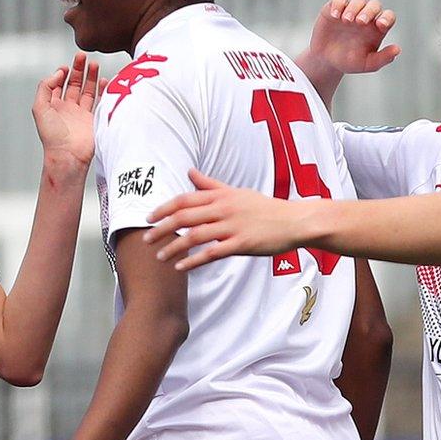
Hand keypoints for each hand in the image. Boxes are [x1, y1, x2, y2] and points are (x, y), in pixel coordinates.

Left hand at [33, 53, 99, 179]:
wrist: (68, 155)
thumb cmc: (52, 135)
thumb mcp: (40, 108)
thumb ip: (45, 87)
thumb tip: (59, 73)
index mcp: (53, 105)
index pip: (58, 84)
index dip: (61, 73)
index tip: (66, 67)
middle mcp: (67, 108)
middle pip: (74, 84)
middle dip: (78, 70)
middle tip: (82, 56)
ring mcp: (81, 113)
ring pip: (87, 90)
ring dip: (91, 76)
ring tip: (94, 63)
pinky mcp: (93, 118)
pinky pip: (99, 100)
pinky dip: (102, 90)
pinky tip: (105, 80)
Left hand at [143, 170, 311, 271]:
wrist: (294, 221)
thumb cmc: (264, 208)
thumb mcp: (236, 192)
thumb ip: (210, 185)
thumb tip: (189, 172)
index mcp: (221, 196)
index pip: (185, 199)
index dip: (164, 208)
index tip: (148, 217)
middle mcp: (224, 208)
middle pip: (185, 216)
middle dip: (162, 228)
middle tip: (146, 239)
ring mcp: (233, 226)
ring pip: (195, 235)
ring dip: (174, 247)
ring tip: (160, 257)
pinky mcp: (242, 244)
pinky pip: (212, 253)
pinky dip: (194, 260)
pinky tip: (181, 267)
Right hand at [303, 0, 400, 77]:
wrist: (325, 60)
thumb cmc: (349, 62)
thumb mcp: (366, 64)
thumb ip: (383, 58)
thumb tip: (397, 49)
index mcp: (377, 28)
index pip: (388, 16)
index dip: (387, 18)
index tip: (380, 25)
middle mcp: (366, 16)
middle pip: (374, 5)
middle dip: (369, 11)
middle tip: (360, 22)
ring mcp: (351, 10)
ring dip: (354, 8)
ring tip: (346, 21)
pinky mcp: (335, 7)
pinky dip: (339, 3)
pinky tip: (335, 15)